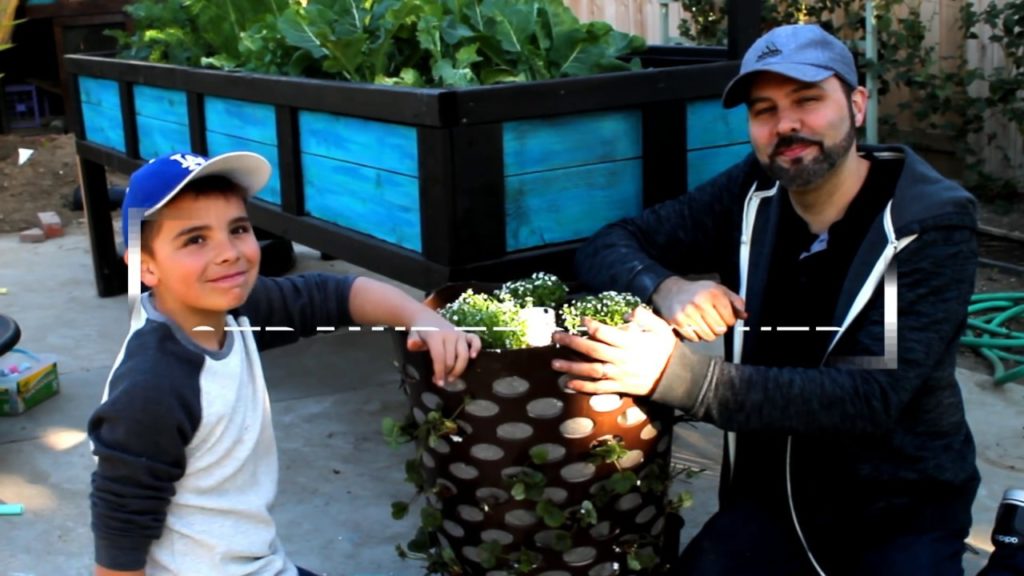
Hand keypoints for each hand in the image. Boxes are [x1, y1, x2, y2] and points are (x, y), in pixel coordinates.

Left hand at [406, 311, 480, 385]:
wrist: (426, 319)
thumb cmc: (420, 332)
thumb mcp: (413, 336)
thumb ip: (413, 341)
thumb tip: (412, 345)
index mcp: (436, 335)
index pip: (439, 356)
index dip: (439, 371)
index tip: (438, 382)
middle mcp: (449, 334)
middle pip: (451, 358)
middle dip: (447, 373)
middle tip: (441, 381)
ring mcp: (459, 334)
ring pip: (463, 354)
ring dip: (459, 369)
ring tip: (452, 378)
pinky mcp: (465, 334)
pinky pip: (475, 340)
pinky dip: (476, 348)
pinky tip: (473, 357)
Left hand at [550, 307, 676, 394]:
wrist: (676, 377)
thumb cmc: (666, 350)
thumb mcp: (661, 329)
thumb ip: (645, 318)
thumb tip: (629, 312)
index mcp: (630, 343)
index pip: (605, 333)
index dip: (591, 325)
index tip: (581, 320)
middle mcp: (621, 359)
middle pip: (592, 350)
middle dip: (572, 343)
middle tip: (555, 336)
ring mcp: (619, 375)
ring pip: (591, 370)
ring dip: (571, 367)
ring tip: (554, 363)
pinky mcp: (619, 387)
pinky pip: (599, 388)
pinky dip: (583, 387)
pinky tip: (568, 383)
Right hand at [652, 276, 746, 341]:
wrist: (670, 291)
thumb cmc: (697, 291)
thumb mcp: (718, 290)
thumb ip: (734, 301)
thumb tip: (744, 315)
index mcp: (713, 293)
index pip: (730, 319)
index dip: (729, 320)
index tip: (724, 317)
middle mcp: (700, 303)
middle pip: (720, 330)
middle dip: (719, 328)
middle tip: (714, 321)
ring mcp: (688, 313)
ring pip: (708, 336)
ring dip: (709, 333)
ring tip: (704, 324)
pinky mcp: (678, 322)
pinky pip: (695, 339)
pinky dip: (697, 336)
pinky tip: (694, 326)